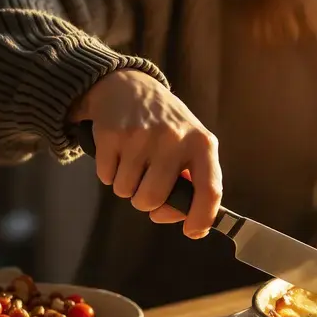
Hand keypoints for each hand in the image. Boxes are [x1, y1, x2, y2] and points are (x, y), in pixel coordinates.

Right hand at [71, 70, 222, 237]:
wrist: (129, 85)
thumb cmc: (166, 125)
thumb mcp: (192, 142)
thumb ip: (194, 180)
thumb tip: (186, 220)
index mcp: (202, 144)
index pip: (210, 190)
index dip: (201, 217)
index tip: (192, 231)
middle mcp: (174, 139)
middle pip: (153, 199)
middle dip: (146, 201)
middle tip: (146, 184)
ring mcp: (141, 136)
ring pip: (127, 192)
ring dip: (126, 186)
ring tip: (133, 161)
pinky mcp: (112, 134)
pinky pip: (106, 177)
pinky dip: (109, 172)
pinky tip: (118, 151)